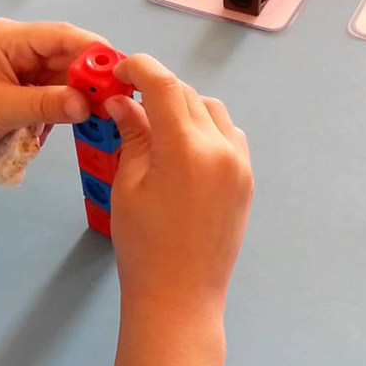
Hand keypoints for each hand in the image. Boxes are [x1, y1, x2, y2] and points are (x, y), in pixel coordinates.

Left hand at [0, 19, 104, 167]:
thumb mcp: (3, 109)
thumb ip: (48, 105)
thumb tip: (88, 104)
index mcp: (8, 37)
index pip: (61, 35)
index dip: (93, 51)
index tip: (121, 71)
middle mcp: (15, 46)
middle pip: (63, 57)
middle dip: (85, 80)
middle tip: (112, 103)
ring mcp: (14, 67)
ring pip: (57, 78)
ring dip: (68, 100)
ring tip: (87, 121)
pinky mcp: (14, 88)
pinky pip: (45, 95)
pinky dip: (52, 111)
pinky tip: (48, 131)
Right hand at [104, 55, 252, 311]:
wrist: (180, 296)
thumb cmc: (142, 244)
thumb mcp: (127, 184)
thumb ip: (132, 135)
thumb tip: (123, 101)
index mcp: (186, 149)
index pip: (164, 86)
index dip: (140, 68)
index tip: (120, 70)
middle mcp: (221, 148)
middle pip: (188, 95)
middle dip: (157, 89)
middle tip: (128, 100)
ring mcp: (240, 164)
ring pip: (213, 110)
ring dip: (184, 106)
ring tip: (156, 126)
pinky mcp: (246, 179)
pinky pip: (228, 134)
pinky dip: (205, 127)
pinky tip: (183, 148)